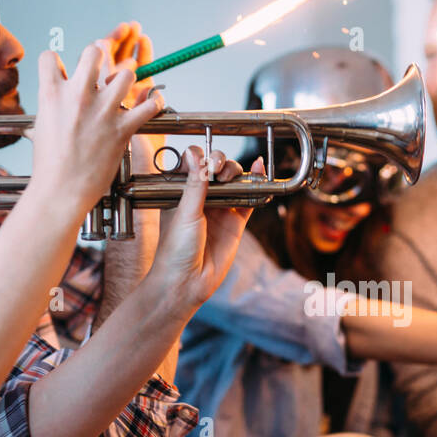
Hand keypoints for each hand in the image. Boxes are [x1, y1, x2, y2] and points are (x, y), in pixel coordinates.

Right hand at [29, 45, 165, 215]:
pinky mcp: (122, 129)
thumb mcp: (40, 126)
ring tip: (125, 87)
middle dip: (99, 56)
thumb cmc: (49, 164)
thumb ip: (51, 104)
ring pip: (126, 73)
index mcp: (52, 94)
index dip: (57, 62)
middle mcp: (78, 96)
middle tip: (101, 71)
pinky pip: (149, 105)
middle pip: (94, 51)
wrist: (61, 191)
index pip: (50, 57)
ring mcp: (103, 111)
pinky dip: (155, 101)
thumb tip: (54, 94)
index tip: (64, 72)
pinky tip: (153, 101)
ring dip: (127, 79)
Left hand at [148, 147, 256, 313]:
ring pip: (233, 181)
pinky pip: (249, 200)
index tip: (204, 163)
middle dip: (220, 162)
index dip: (200, 157)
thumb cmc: (175, 249)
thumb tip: (196, 155)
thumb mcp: (184, 212)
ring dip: (236, 172)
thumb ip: (195, 184)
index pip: (192, 163)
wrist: (186, 282)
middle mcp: (200, 198)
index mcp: (181, 192)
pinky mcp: (235, 223)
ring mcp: (219, 209)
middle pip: (216, 168)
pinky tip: (260, 170)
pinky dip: (256, 185)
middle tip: (218, 172)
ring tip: (232, 176)